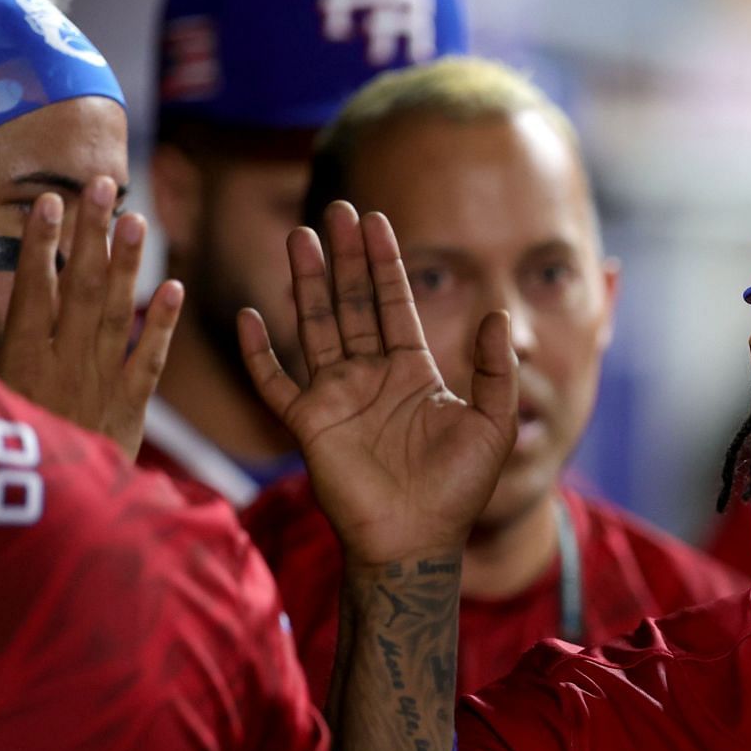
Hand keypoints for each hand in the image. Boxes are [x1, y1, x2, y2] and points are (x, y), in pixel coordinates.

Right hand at [0, 180, 183, 459]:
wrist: (46, 508)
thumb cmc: (16, 442)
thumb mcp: (1, 391)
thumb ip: (6, 346)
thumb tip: (13, 306)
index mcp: (21, 356)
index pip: (34, 288)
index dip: (43, 244)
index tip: (52, 202)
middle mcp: (62, 361)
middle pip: (78, 287)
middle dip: (90, 236)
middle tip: (103, 187)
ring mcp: (99, 382)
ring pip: (114, 313)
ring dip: (126, 265)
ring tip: (137, 221)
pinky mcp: (130, 408)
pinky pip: (149, 360)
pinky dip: (161, 324)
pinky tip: (176, 288)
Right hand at [240, 202, 516, 565]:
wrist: (417, 541)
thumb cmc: (459, 490)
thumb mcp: (493, 424)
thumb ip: (497, 369)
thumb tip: (499, 312)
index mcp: (414, 372)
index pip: (395, 303)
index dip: (384, 262)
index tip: (374, 219)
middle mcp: (371, 376)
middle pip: (353, 303)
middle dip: (344, 258)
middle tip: (334, 209)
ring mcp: (336, 397)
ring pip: (314, 326)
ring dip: (305, 283)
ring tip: (298, 236)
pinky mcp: (308, 424)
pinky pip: (275, 381)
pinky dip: (259, 352)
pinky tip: (250, 316)